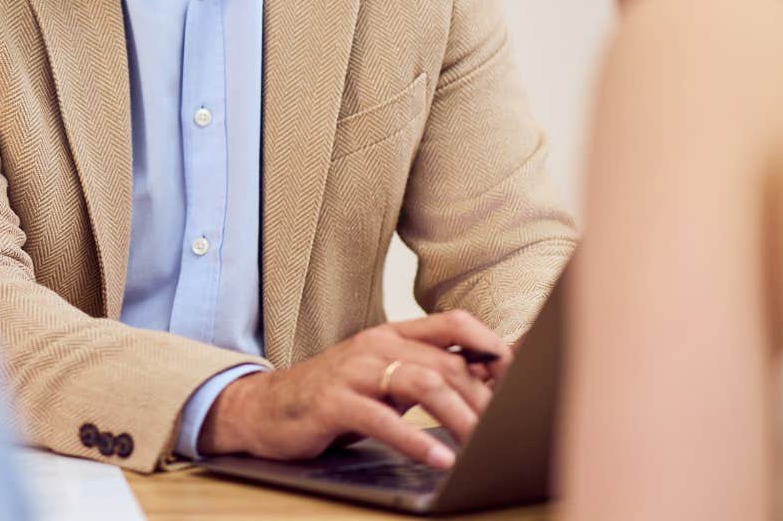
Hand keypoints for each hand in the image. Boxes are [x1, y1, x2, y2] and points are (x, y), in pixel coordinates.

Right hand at [197, 310, 511, 467]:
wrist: (264, 409)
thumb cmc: (332, 398)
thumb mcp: (381, 379)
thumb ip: (423, 375)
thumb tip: (484, 386)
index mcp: (390, 336)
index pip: (453, 323)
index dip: (491, 345)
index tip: (519, 375)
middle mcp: (375, 346)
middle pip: (446, 363)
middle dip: (483, 398)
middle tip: (505, 427)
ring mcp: (353, 372)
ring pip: (422, 383)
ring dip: (459, 417)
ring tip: (481, 445)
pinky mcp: (333, 402)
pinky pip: (383, 419)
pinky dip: (416, 441)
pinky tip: (438, 459)